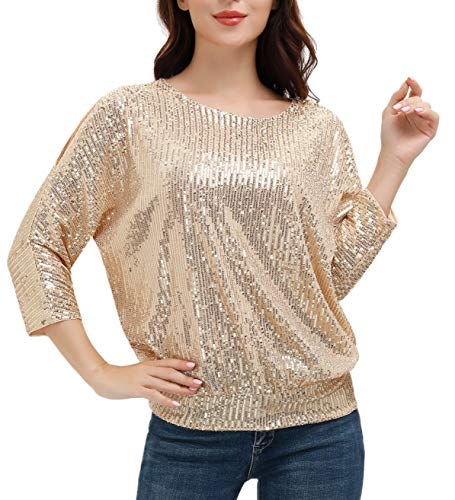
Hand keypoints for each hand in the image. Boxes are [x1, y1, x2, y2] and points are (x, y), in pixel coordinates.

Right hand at [88, 358, 202, 408]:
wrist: (102, 377)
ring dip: (180, 388)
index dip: (181, 362)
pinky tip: (176, 404)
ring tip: (192, 391)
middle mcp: (147, 369)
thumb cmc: (121, 377)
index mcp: (148, 364)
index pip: (168, 362)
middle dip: (185, 377)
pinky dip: (166, 399)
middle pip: (170, 372)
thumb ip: (150, 375)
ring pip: (164, 382)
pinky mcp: (136, 389)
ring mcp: (142, 379)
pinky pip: (154, 394)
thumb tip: (164, 381)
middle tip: (199, 382)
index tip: (195, 364)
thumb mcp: (138, 372)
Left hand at [380, 77, 438, 168]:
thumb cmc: (389, 135)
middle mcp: (418, 113)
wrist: (392, 152)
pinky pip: (434, 116)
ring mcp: (425, 120)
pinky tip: (417, 112)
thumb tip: (406, 82)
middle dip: (408, 100)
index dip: (413, 85)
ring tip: (403, 111)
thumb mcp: (388, 112)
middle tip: (398, 108)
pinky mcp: (430, 129)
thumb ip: (397, 97)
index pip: (415, 93)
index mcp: (408, 109)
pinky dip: (426, 112)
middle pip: (418, 99)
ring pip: (426, 105)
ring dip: (414, 105)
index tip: (409, 79)